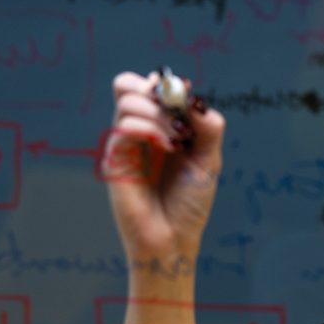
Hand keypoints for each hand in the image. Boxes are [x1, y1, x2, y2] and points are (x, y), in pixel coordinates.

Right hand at [105, 70, 224, 265]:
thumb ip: (208, 128)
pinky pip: (123, 126)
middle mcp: (140, 131)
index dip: (167, 84)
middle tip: (177, 113)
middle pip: (128, 85)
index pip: (151, 87)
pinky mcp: (115, 160)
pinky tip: (168, 148)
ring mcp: (125, 144)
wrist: (173, 239)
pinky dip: (149, 128)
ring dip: (157, 111)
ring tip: (177, 138)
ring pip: (126, 100)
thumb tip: (195, 98)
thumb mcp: (209, 161)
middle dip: (155, 90)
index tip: (187, 98)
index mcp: (161, 127)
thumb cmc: (190, 203)